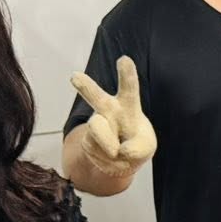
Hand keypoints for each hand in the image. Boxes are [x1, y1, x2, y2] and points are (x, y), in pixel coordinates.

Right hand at [71, 56, 157, 172]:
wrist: (119, 158)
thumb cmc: (136, 143)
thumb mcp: (145, 147)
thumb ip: (138, 148)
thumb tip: (118, 150)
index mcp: (128, 106)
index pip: (129, 88)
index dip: (127, 75)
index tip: (124, 59)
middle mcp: (108, 110)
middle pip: (97, 98)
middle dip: (87, 88)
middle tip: (75, 77)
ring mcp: (96, 126)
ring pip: (99, 133)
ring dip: (110, 146)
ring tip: (118, 151)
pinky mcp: (87, 142)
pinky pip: (100, 155)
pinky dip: (110, 162)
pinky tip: (112, 157)